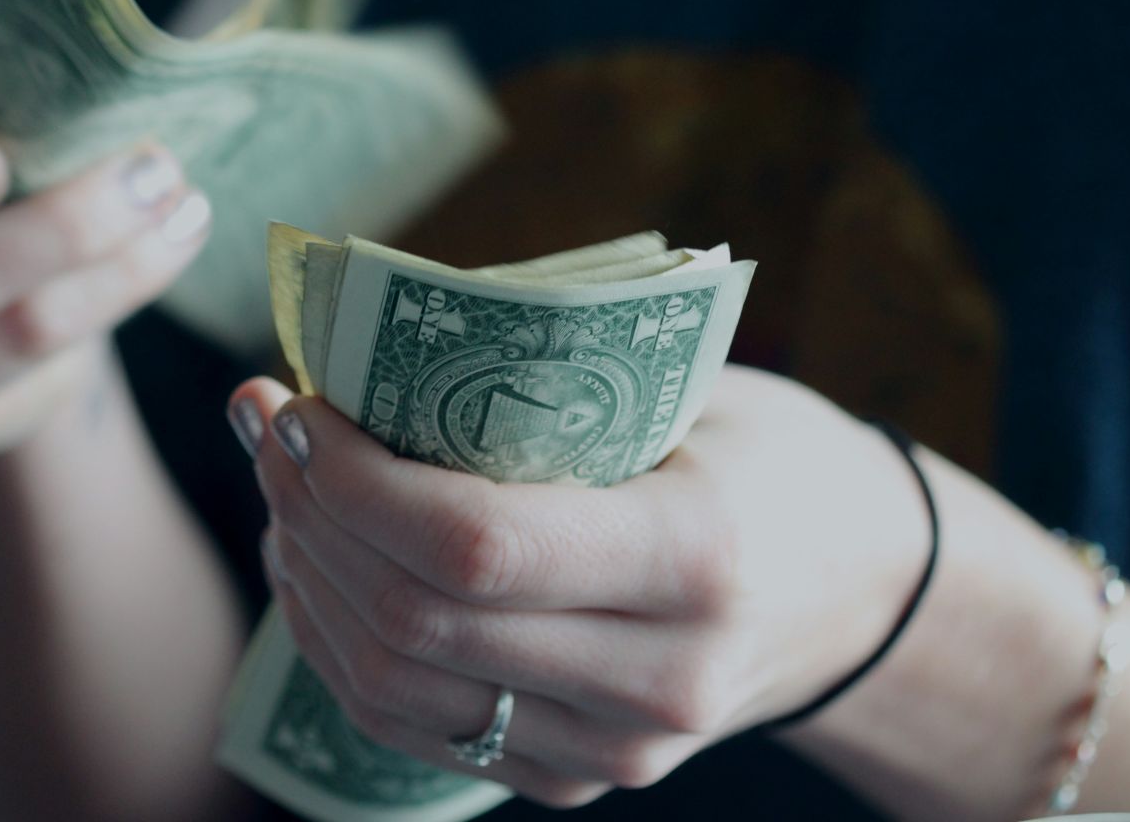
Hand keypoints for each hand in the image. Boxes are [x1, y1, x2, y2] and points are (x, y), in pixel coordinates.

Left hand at [231, 366, 931, 806]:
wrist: (862, 592)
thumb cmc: (771, 457)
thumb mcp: (693, 391)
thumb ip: (548, 382)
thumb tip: (365, 349)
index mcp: (695, 559)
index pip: (475, 545)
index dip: (353, 480)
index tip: (297, 404)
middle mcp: (657, 679)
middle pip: (414, 621)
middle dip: (308, 515)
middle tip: (267, 425)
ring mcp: (615, 749)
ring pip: (393, 688)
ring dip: (307, 579)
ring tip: (282, 487)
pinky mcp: (577, 779)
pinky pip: (414, 727)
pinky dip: (341, 644)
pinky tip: (318, 564)